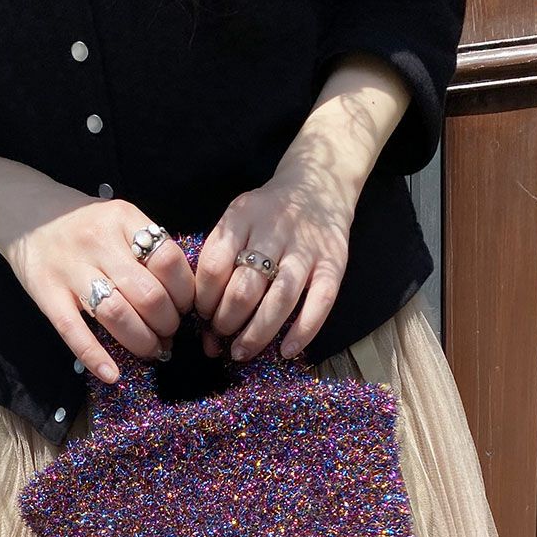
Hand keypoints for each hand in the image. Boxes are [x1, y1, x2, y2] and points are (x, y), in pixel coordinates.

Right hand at [0, 179, 195, 383]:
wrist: (22, 211)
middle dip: (167, 324)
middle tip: (167, 334)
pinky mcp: (47, 294)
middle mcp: (98, 242)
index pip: (169, 261)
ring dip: (141, 342)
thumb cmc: (81, 223)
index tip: (184, 308)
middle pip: (148, 294)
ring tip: (150, 350)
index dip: (184, 293)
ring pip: (117, 315)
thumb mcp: (118, 219)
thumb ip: (146, 248)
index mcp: (123, 219)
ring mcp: (70, 269)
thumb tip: (183, 295)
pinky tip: (112, 375)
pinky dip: (96, 357)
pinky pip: (74, 332)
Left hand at [193, 163, 359, 362]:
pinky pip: (320, 303)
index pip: (215, 266)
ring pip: (280, 299)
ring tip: (241, 351)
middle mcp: (276, 230)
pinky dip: (303, 332)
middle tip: (220, 336)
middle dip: (226, 321)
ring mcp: (308, 248)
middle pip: (245, 287)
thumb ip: (220, 260)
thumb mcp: (238, 221)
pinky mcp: (334, 263)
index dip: (204, 299)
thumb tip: (202, 319)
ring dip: (257, 333)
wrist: (320, 185)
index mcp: (243, 216)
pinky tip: (286, 352)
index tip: (203, 316)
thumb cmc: (268, 216)